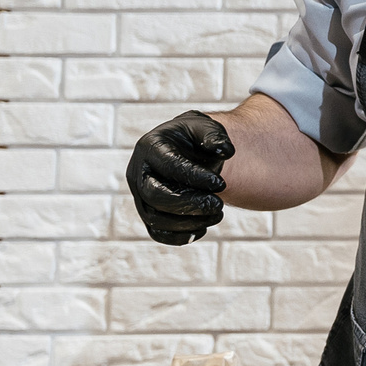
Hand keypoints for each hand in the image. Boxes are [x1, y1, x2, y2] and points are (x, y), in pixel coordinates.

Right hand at [128, 111, 234, 244]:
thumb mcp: (207, 128)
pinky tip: (203, 228)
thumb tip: (227, 150)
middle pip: (154, 195)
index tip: (221, 184)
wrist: (187, 151)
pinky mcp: (147, 213)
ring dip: (188, 222)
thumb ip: (215, 136)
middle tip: (219, 204)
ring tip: (217, 214)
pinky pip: (157, 233)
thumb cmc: (196, 139)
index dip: (195, 177)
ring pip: (155, 218)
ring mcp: (139, 195)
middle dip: (189, 204)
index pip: (168, 165)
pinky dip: (179, 236)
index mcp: (150, 147)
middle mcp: (138, 172)